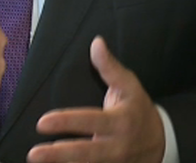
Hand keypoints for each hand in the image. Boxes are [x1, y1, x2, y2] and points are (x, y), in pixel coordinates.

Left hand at [27, 36, 164, 162]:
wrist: (162, 142)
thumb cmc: (138, 110)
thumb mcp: (129, 86)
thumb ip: (110, 67)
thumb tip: (96, 42)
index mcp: (119, 122)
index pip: (89, 121)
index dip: (66, 123)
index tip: (42, 122)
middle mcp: (116, 146)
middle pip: (86, 153)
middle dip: (59, 154)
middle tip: (33, 154)